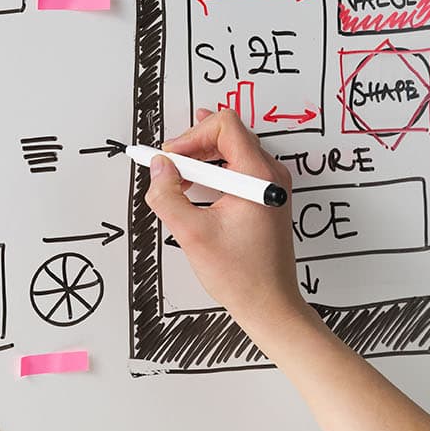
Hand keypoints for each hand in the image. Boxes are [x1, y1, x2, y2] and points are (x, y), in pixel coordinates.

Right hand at [145, 108, 303, 319]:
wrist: (270, 305)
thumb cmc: (242, 276)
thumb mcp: (192, 234)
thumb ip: (168, 196)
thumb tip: (159, 168)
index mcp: (258, 176)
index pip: (225, 125)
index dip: (191, 136)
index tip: (171, 157)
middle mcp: (270, 175)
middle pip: (228, 134)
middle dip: (193, 146)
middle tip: (168, 168)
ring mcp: (270, 186)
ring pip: (231, 151)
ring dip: (201, 160)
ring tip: (179, 181)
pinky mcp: (266, 198)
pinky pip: (237, 170)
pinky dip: (213, 174)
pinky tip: (195, 192)